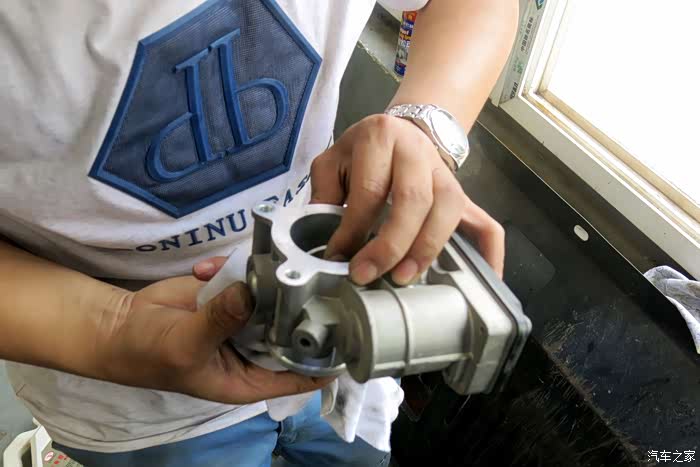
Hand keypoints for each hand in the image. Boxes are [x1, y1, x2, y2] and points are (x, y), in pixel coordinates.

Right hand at [96, 276, 331, 403]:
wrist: (120, 325)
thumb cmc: (152, 352)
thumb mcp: (187, 344)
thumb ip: (221, 319)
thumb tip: (249, 291)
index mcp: (251, 378)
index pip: (302, 375)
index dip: (325, 359)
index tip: (346, 332)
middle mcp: (255, 349)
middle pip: (294, 330)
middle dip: (302, 308)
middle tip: (315, 280)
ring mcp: (245, 319)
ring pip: (274, 299)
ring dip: (269, 283)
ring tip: (262, 266)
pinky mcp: (232, 293)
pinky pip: (247, 278)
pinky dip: (233, 269)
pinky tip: (205, 270)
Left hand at [309, 114, 504, 284]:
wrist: (404, 130)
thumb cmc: (364, 152)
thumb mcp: (333, 161)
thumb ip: (323, 195)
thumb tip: (323, 241)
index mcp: (381, 137)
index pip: (370, 189)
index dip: (353, 228)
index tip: (339, 257)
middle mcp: (418, 152)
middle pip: (413, 199)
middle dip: (390, 244)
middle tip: (368, 274)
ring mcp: (446, 174)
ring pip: (448, 210)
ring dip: (427, 248)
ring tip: (404, 277)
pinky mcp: (463, 196)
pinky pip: (486, 223)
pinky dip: (489, 253)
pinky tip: (483, 278)